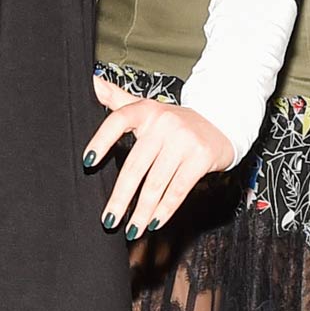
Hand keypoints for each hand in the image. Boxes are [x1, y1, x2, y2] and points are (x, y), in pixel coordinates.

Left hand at [82, 74, 231, 237]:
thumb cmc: (176, 120)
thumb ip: (119, 98)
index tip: (87, 163)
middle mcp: (163, 124)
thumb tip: (92, 81)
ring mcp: (183, 141)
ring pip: (156, 183)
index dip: (101, 141)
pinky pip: (178, 189)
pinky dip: (166, 209)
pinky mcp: (200, 158)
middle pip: (135, 166)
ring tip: (131, 229)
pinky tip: (155, 222)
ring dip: (142, 210)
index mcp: (146, 111)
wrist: (222, 121)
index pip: (118, 121)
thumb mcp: (148, 107)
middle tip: (108, 219)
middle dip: (120, 197)